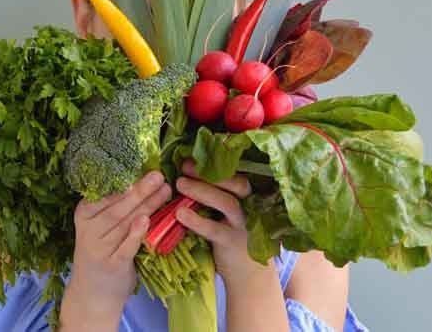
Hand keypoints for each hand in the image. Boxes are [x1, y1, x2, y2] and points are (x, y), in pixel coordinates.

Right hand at [60, 171, 170, 330]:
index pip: (106, 193)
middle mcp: (89, 229)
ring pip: (125, 222)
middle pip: (118, 206)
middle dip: (140, 189)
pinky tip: (146, 220)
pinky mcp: (112, 265)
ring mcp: (99, 248)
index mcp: (84, 214)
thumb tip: (142, 178)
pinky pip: (126, 247)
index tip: (143, 165)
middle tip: (158, 175)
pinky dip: (136, 234)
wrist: (92, 295)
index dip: (125, 179)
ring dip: (146, 205)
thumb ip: (116, 207)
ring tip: (164, 191)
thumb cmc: (102, 253)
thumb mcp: (100, 228)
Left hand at [175, 160, 288, 331]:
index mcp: (250, 197)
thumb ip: (218, 194)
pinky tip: (180, 215)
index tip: (195, 155)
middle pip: (237, 183)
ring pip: (227, 203)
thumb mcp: (231, 214)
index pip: (238, 173)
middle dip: (210, 173)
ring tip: (179, 184)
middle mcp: (251, 208)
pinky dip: (196, 221)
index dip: (218, 162)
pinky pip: (215, 230)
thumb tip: (188, 171)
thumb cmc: (234, 237)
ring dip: (202, 191)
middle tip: (185, 166)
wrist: (248, 276)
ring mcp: (244, 226)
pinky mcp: (232, 244)